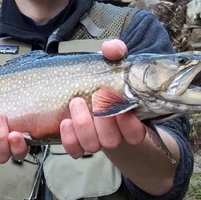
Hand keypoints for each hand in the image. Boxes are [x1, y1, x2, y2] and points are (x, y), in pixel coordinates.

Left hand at [60, 39, 146, 157]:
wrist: (90, 94)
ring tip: (76, 102)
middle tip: (94, 97)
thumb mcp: (113, 63)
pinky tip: (64, 122)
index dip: (128, 124)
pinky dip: (69, 138)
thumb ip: (116, 52)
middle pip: (111, 141)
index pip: (135, 134)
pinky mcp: (78, 144)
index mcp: (130, 121)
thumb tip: (114, 49)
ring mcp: (96, 140)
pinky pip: (74, 150)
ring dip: (83, 125)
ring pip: (92, 145)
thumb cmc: (106, 81)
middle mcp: (114, 135)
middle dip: (101, 120)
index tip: (120, 103)